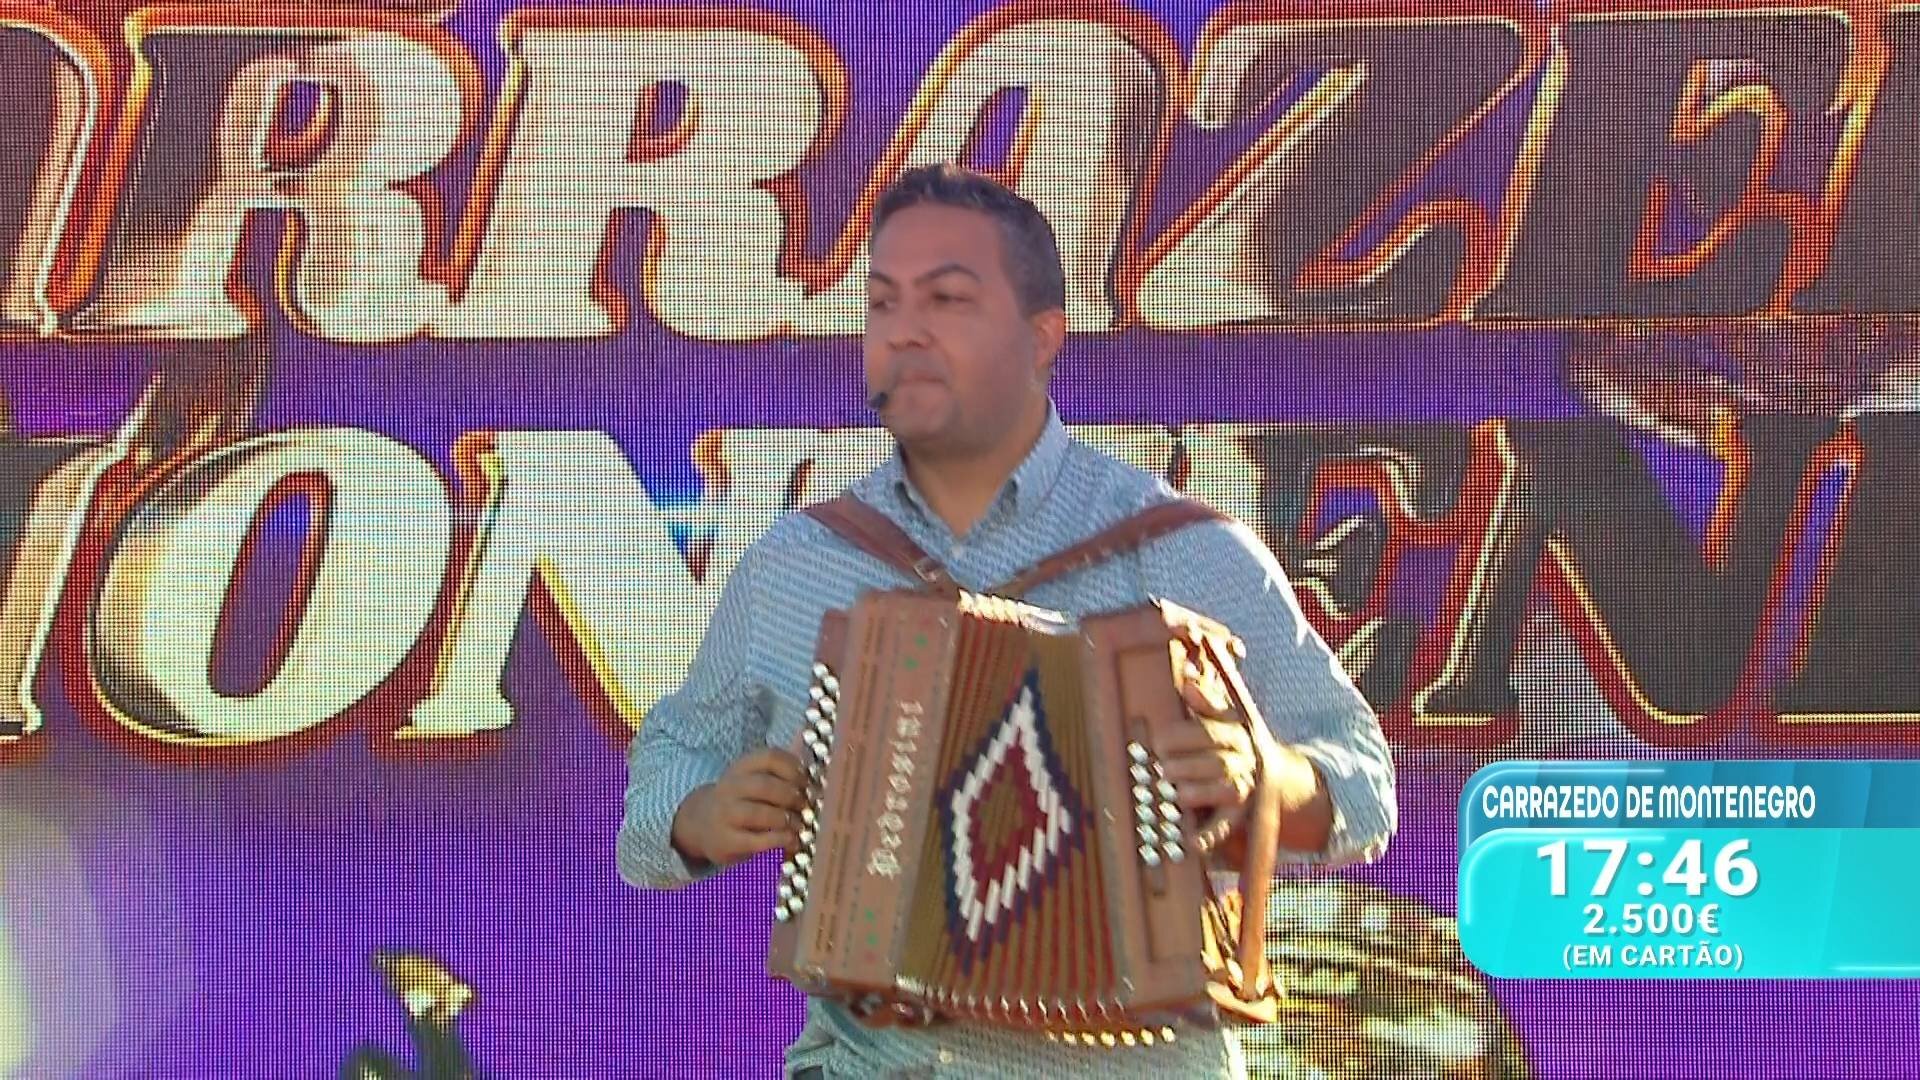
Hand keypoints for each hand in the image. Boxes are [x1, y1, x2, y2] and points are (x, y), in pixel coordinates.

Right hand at [670, 748, 806, 867]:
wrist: (702, 824)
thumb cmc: (742, 801)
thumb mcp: (754, 782)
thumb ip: (782, 778)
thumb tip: (818, 782)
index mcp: (742, 768)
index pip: (769, 757)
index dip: (794, 768)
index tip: (807, 781)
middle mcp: (730, 787)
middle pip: (765, 785)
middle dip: (791, 796)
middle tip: (807, 805)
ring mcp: (725, 814)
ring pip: (759, 813)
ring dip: (786, 819)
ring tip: (800, 825)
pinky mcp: (726, 841)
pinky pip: (756, 841)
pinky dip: (778, 841)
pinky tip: (791, 841)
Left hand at [1158, 638, 1333, 860]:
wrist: (1273, 777)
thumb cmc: (1234, 742)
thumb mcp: (1225, 718)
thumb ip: (1205, 700)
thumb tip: (1187, 678)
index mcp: (1235, 733)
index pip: (1207, 733)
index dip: (1179, 738)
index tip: (1158, 742)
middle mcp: (1243, 761)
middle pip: (1213, 763)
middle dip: (1182, 766)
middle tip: (1162, 769)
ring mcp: (1243, 789)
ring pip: (1220, 792)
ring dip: (1192, 793)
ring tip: (1173, 793)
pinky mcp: (1239, 815)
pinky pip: (1226, 827)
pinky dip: (1209, 837)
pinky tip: (1192, 843)